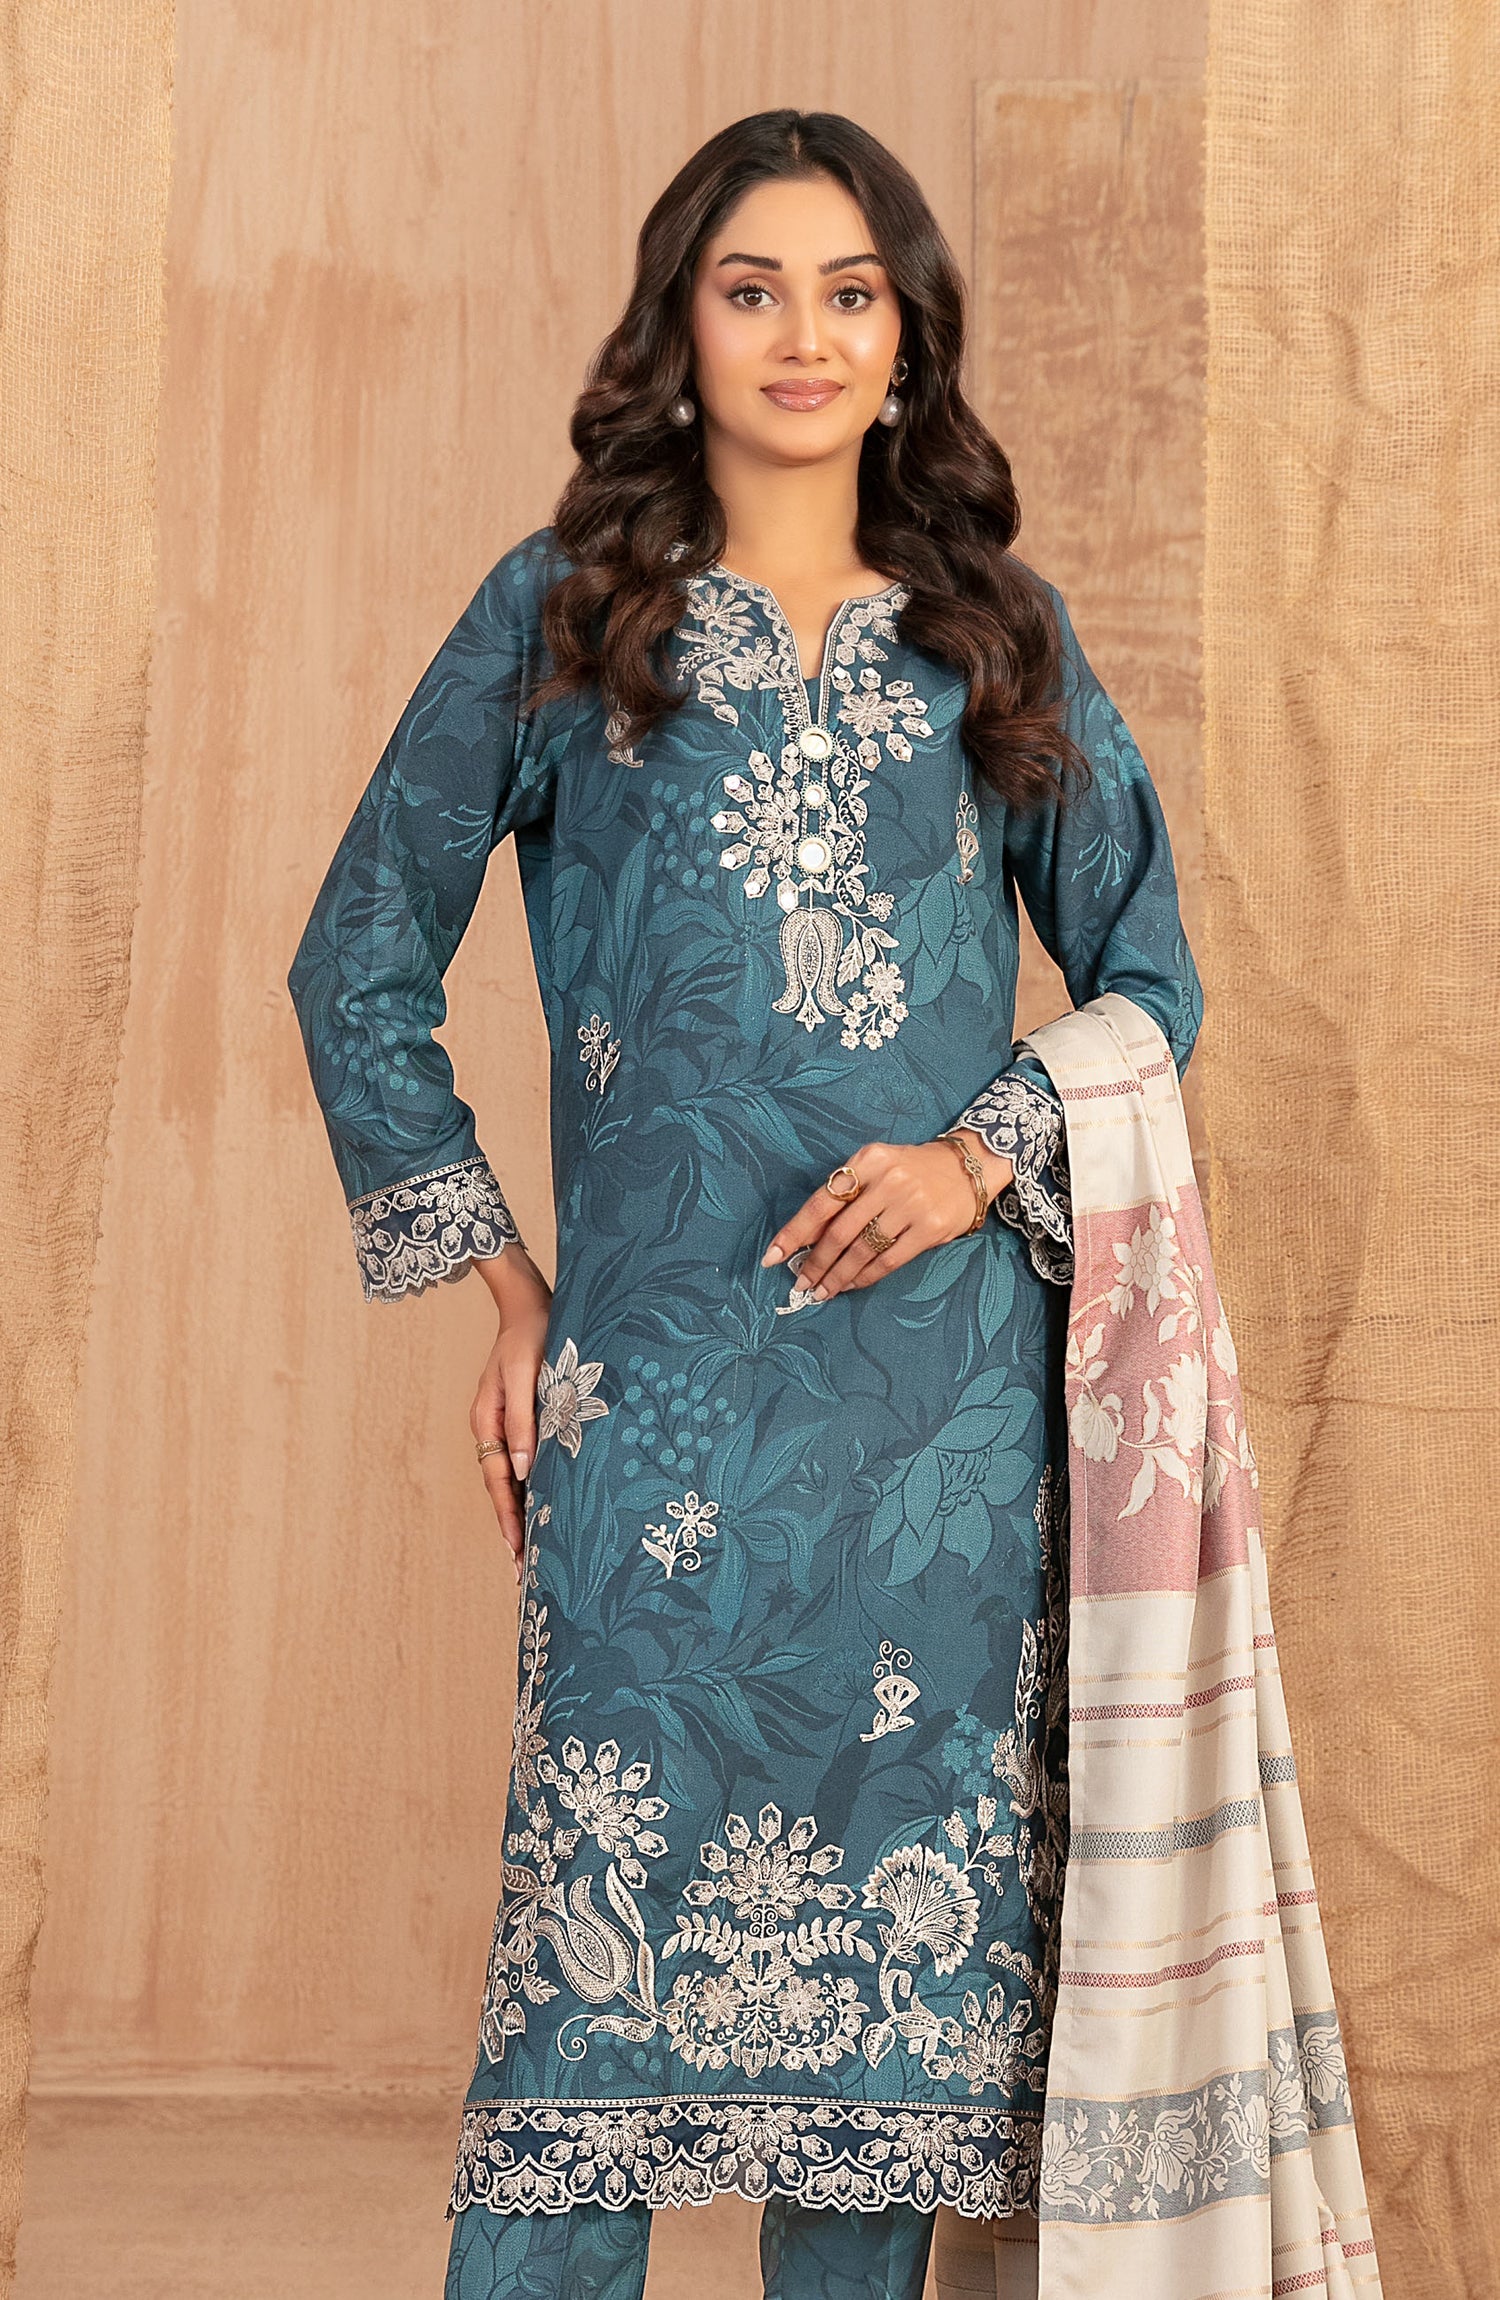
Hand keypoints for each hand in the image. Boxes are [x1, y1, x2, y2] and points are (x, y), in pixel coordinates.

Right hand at [470, 1244, 552, 1578]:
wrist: (531, 1303)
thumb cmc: (533, 1336)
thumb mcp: (526, 1377)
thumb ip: (524, 1422)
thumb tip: (523, 1470)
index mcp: (487, 1422)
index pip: (498, 1483)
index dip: (509, 1519)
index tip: (517, 1553)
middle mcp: (492, 1429)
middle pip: (502, 1489)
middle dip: (513, 1528)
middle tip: (523, 1571)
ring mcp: (506, 1425)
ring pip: (513, 1479)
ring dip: (523, 1512)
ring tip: (534, 1551)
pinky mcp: (523, 1419)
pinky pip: (525, 1461)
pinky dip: (533, 1487)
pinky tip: (547, 1505)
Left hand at [760, 1130, 1012, 1299]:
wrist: (967, 1167)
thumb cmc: (911, 1170)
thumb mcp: (876, 1167)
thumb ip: (844, 1195)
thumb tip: (806, 1238)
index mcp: (868, 1159)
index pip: (822, 1202)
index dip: (795, 1232)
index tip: (774, 1256)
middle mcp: (889, 1180)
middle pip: (840, 1232)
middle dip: (815, 1263)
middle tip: (800, 1284)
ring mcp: (911, 1205)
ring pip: (862, 1251)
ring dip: (837, 1276)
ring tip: (821, 1291)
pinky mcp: (929, 1229)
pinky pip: (888, 1260)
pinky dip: (865, 1277)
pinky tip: (851, 1284)